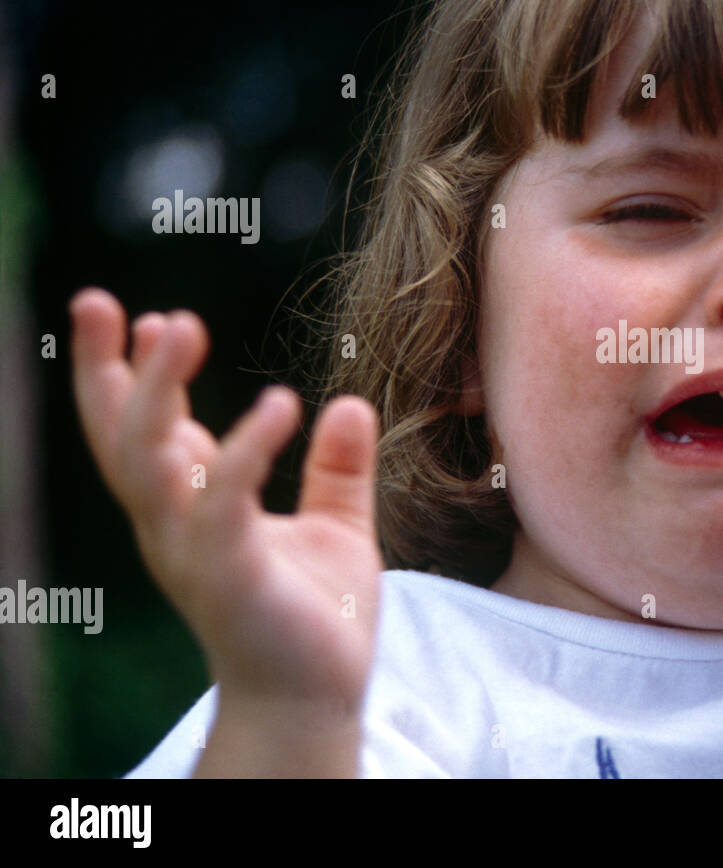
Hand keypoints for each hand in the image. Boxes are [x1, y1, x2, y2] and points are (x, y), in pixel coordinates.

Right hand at [69, 287, 381, 715]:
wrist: (316, 697)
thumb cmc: (317, 618)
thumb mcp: (336, 526)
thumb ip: (338, 468)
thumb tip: (351, 402)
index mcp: (195, 507)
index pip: (146, 429)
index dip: (132, 373)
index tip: (139, 313)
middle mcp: (176, 524)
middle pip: (120, 435)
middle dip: (101, 369)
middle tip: (95, 301)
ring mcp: (193, 549)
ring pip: (148, 459)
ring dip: (155, 392)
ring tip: (177, 324)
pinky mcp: (228, 572)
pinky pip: (222, 501)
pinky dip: (245, 449)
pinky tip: (281, 404)